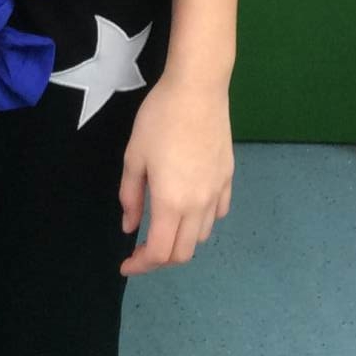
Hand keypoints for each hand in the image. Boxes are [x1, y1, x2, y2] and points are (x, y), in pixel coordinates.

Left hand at [117, 72, 233, 274]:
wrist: (197, 89)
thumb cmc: (159, 119)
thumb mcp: (134, 156)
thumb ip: (130, 197)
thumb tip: (130, 227)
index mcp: (172, 203)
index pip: (160, 253)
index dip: (141, 265)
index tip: (126, 264)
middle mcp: (198, 205)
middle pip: (184, 252)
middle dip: (160, 259)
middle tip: (142, 249)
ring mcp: (217, 192)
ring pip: (202, 235)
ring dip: (182, 240)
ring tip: (165, 226)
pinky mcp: (228, 177)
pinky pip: (218, 212)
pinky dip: (202, 221)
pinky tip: (190, 207)